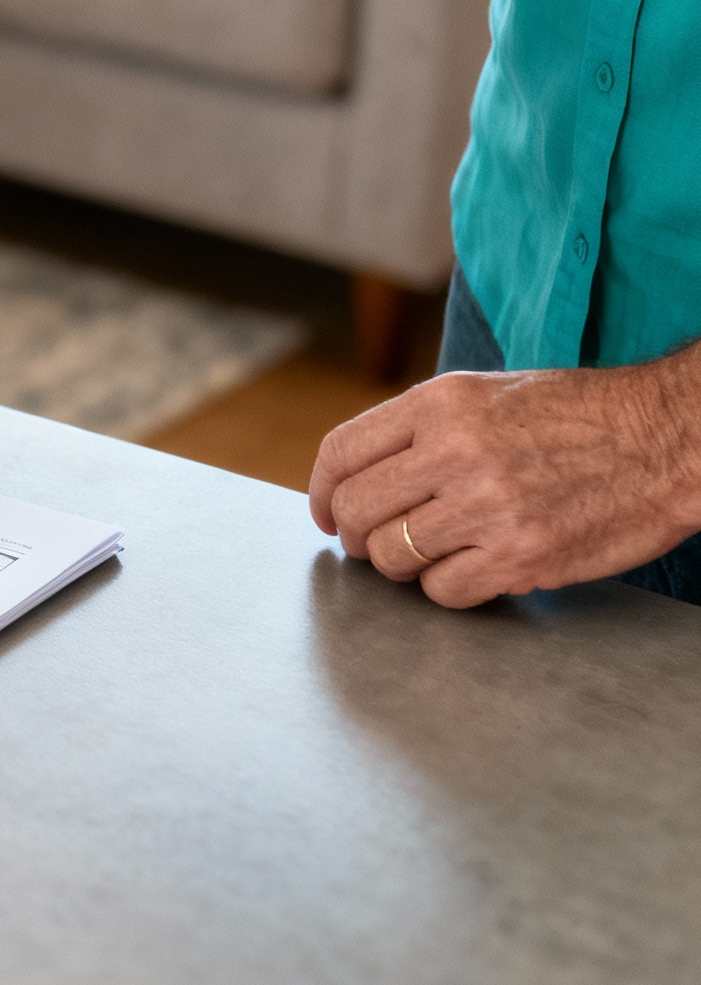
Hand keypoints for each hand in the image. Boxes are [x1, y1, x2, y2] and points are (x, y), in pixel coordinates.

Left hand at [308, 358, 700, 607]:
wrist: (665, 439)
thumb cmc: (577, 414)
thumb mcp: (485, 394)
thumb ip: (421, 427)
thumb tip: (362, 472)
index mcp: (439, 403)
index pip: (340, 452)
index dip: (319, 490)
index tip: (325, 511)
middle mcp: (453, 451)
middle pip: (355, 509)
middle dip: (352, 533)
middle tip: (369, 543)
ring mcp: (487, 505)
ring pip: (391, 555)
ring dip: (398, 564)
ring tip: (425, 555)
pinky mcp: (522, 555)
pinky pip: (443, 590)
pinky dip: (443, 589)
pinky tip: (466, 570)